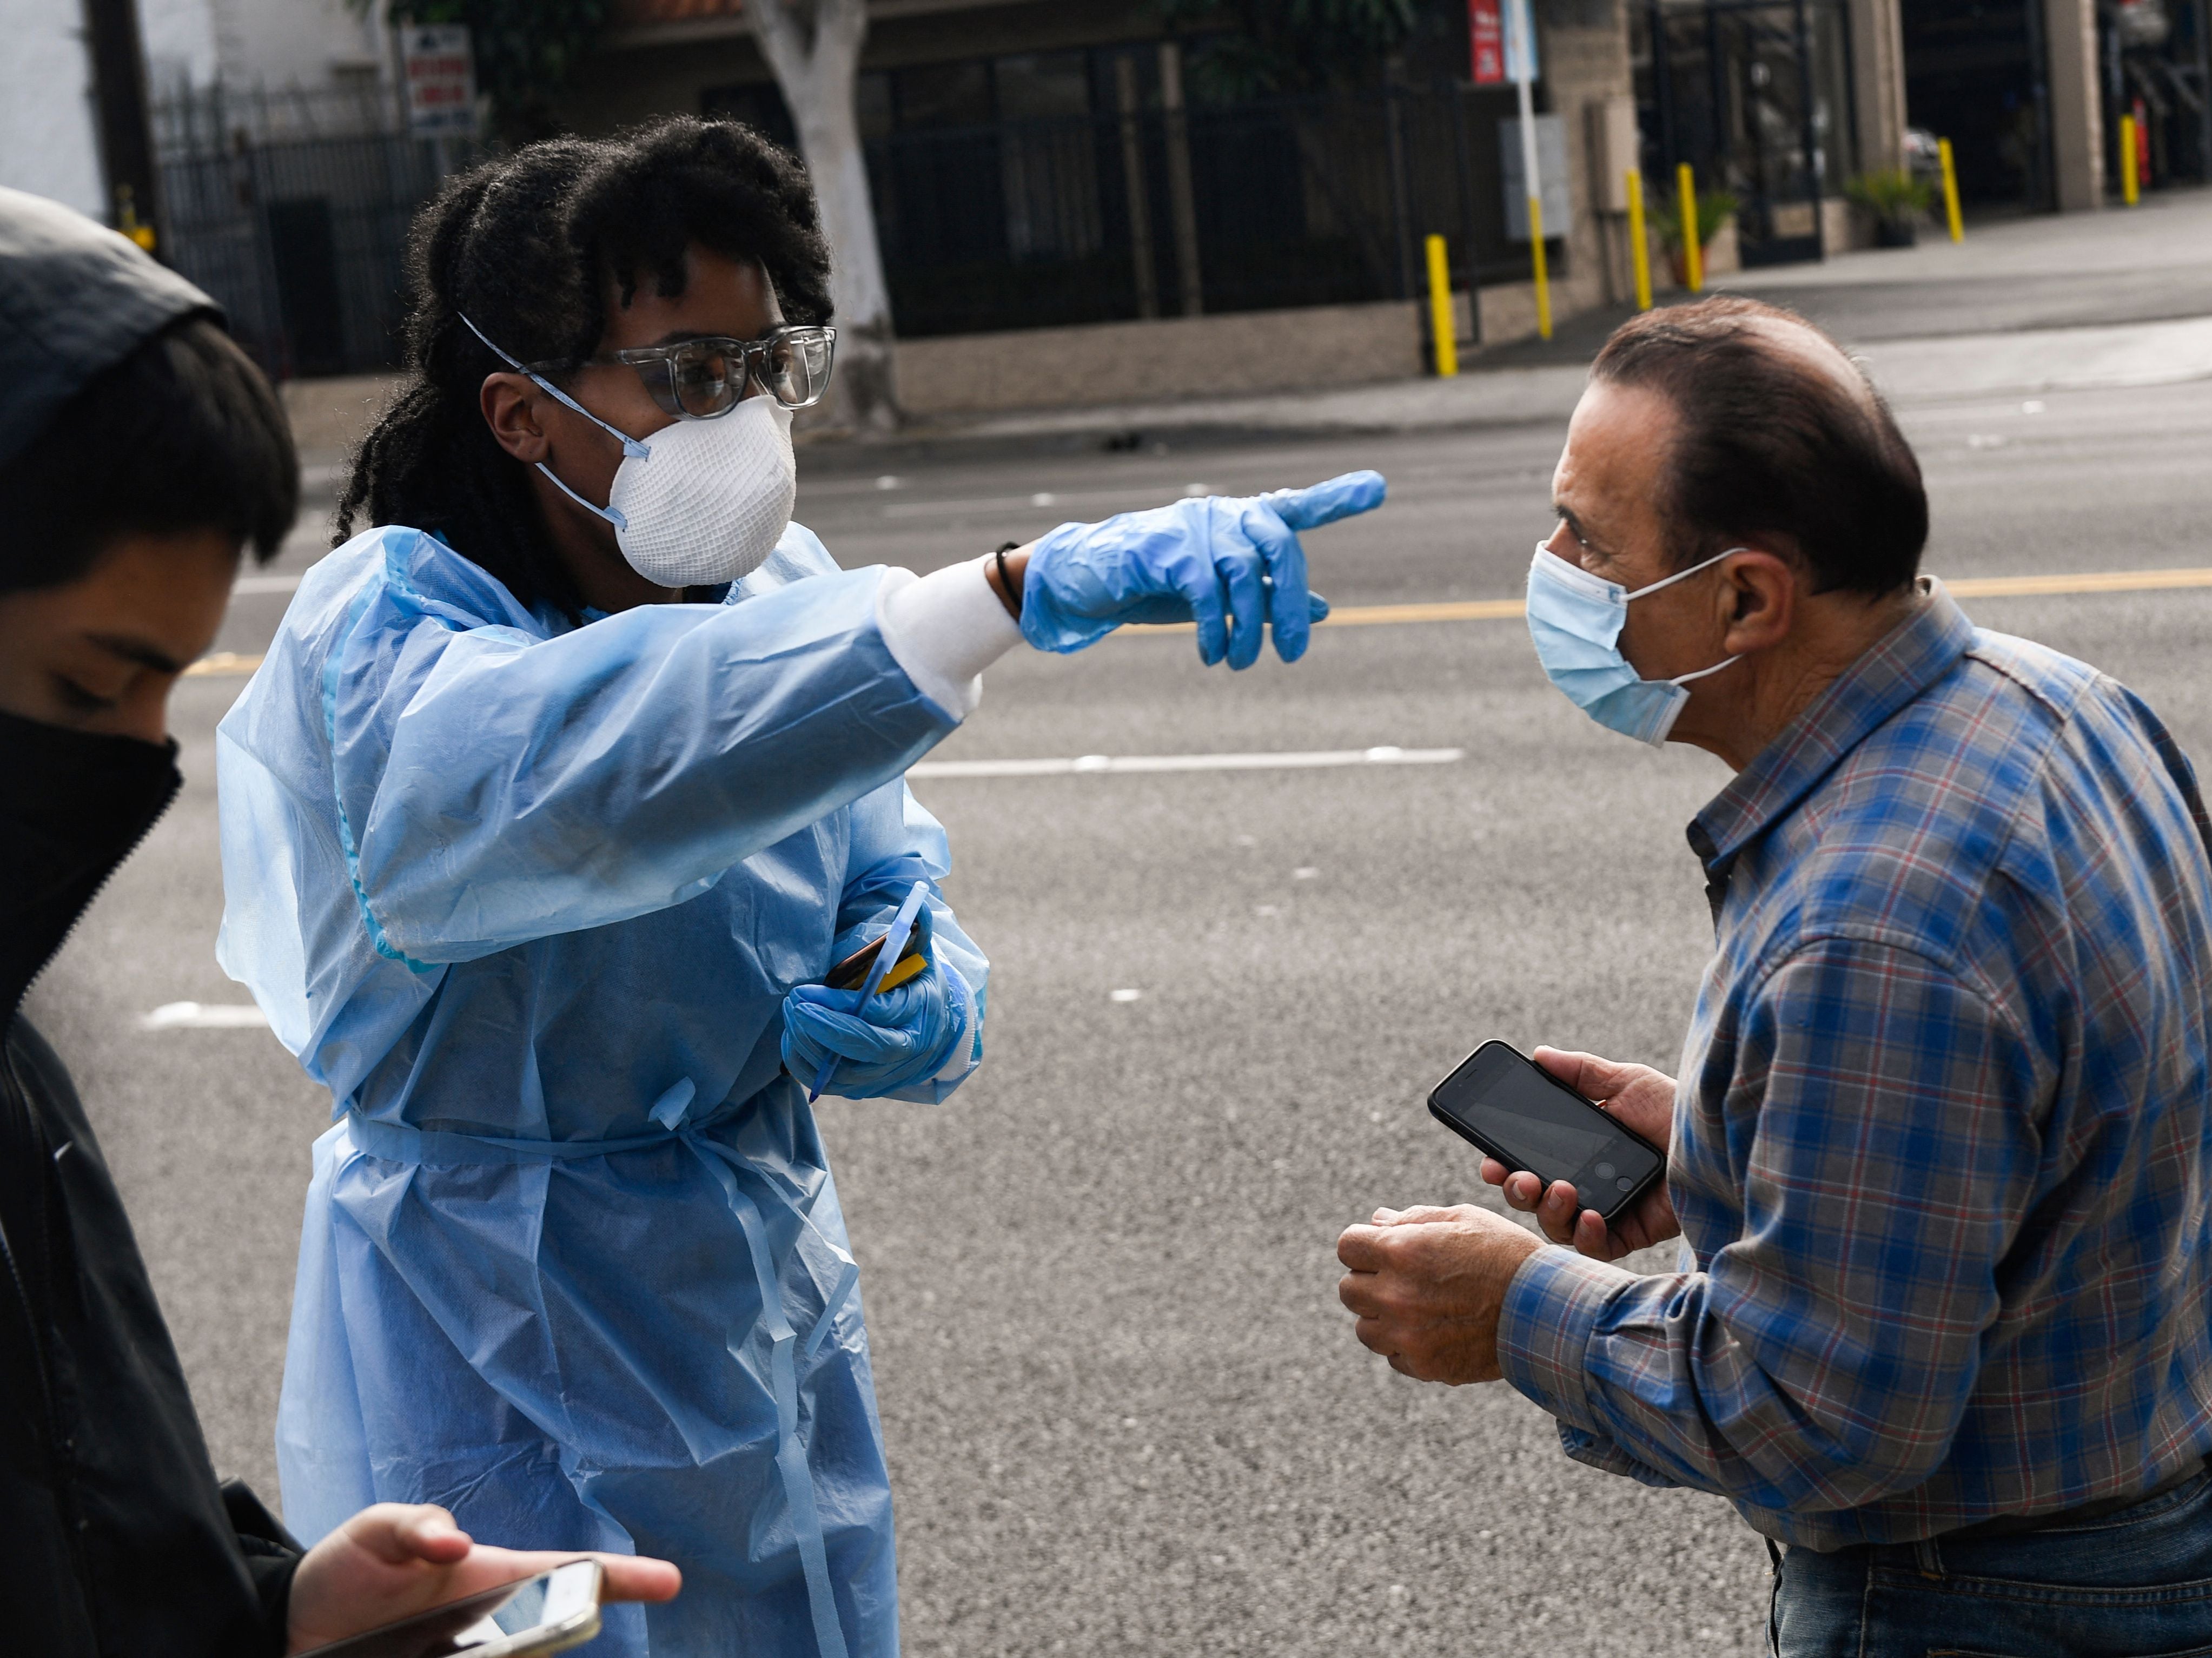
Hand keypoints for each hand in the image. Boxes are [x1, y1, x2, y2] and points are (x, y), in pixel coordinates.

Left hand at [285, 1503, 679, 1653]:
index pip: (566, 1574)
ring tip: (455, 1650)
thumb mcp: (376, 1530)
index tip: (670, 1580)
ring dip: (523, 1655)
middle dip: (566, 1636)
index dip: (620, 1577)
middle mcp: (489, 1628)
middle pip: (552, 1637)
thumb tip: (457, 1547)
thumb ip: (417, 1528)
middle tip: (552, 1637)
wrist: (290, 1627)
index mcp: (488, 1579)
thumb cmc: (347, 1568)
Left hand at [782, 913, 971, 1097]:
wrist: (929, 1024)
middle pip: (867, 1049)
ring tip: (790, 1013)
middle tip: (793, 1005)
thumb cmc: (913, 981)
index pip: (882, 1014)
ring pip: (843, 1071)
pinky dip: (804, 1062)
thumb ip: (917, 932)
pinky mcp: (864, 1088)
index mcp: (923, 1012)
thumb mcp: (920, 953)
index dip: (841, 1007)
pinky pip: (827, 1083)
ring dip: (808, 1044)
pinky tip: (793, 1035)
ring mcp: (886, 1075)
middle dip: (823, 1030)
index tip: (808, 991)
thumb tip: (921, 909)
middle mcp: (909, 1050)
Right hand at [1020, 470, 1385, 665]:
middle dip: (1292, 602)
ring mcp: (1193, 525)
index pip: (1296, 508)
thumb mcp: (1221, 596)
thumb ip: (1269, 597)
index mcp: (1241, 522)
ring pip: (1243, 574)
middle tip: (1293, 653)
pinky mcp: (1164, 546)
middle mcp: (1224, 514)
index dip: (1336, 498)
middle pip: (1279, 545)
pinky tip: (1212, 655)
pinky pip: (1206, 589)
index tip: (1379, 487)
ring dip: (1248, 630)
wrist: (1088, 582)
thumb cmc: (1157, 586)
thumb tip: (1323, 610)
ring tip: (1240, 664)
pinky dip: (1216, 628)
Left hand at [1336, 1204, 1542, 1383]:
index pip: (1347, 1246)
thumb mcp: (1463, 1220)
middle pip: (1349, 1289)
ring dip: (1382, 1316)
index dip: (1364, 1244)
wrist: (1546, 1310)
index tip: (1380, 1249)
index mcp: (1401, 1251)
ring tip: (1418, 1307)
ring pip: (1365, 1328)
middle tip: (1403, 1278)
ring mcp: (1407, 1335)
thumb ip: (1413, 1219)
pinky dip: (1405, 1345)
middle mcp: (1396, 1295)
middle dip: (1370, 1279)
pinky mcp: (1424, 1365)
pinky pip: (1393, 1356)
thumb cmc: (1507, 1256)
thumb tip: (1376, 1221)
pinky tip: (1435, 1330)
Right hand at [1479, 1046, 1680, 1261]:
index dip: (1504, 1165)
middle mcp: (1587, 1183)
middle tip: (1521, 1178)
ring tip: (1563, 1191)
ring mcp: (1606, 1210)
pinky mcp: (1630, 1233)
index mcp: (1579, 1151)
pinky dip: (1586, 1235)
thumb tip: (1540, 1054)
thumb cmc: (1677, 1111)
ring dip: (1548, 1210)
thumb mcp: (1627, 1083)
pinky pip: (1594, 1247)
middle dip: (1517, 1191)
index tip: (1491, 1161)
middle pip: (1534, 1198)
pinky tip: (1592, 1216)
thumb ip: (1581, 1072)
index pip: (1529, 1162)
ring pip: (1556, 1226)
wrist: (1721, 1139)